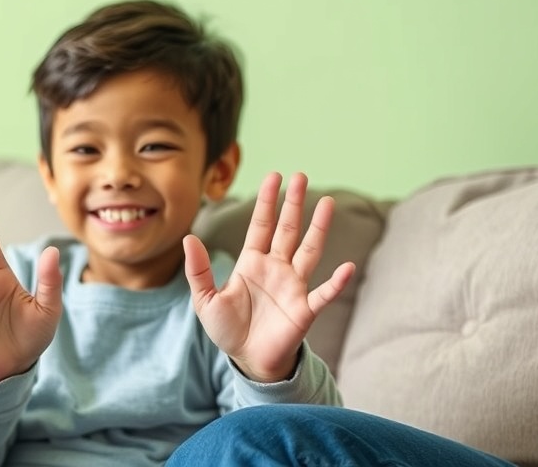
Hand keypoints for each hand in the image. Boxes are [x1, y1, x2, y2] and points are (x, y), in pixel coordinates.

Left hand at [183, 172, 354, 381]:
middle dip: (294, 204)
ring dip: (319, 228)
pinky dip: (336, 282)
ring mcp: (294, 287)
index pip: (262, 225)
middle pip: (288, 230)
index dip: (267, 202)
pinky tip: (347, 267)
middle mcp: (276, 268)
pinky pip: (324, 294)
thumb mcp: (205, 299)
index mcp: (252, 263)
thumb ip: (198, 269)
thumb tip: (189, 238)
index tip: (274, 176)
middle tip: (302, 176)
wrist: (247, 360)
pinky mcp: (305, 310)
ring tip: (328, 203)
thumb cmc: (228, 329)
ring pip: (310, 251)